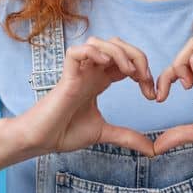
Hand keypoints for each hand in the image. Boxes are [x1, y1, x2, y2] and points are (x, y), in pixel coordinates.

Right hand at [10, 35, 157, 156]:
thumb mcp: (105, 133)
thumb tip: (153, 150)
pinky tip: (106, 65)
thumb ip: (128, 137)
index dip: (144, 71)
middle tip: (145, 79)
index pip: (126, 61)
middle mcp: (90, 72)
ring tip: (130, 72)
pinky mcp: (66, 77)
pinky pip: (76, 51)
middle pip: (117, 45)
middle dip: (137, 56)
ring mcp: (78, 73)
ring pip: (99, 42)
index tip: (152, 94)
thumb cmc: (64, 133)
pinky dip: (93, 52)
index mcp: (100, 81)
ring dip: (119, 52)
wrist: (40, 141)